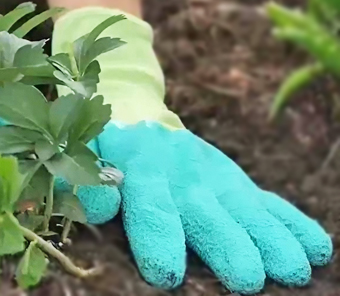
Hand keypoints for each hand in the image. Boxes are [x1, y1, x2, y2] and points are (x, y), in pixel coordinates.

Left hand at [77, 121, 332, 292]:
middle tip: (245, 280)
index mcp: (140, 172)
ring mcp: (216, 180)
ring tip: (291, 270)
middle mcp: (183, 177)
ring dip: (269, 240)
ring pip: (245, 212)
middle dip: (226, 246)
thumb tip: (99, 205)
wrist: (139, 117)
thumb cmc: (106, 151)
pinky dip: (292, 224)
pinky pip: (269, 204)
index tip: (166, 273)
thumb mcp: (86, 158)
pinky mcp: (239, 184)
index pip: (150, 207)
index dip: (158, 238)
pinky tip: (315, 248)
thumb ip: (82, 181)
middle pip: (205, 215)